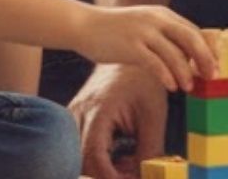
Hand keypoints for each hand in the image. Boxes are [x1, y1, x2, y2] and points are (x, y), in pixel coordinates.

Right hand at [69, 62, 169, 178]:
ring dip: (101, 170)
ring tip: (128, 166)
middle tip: (134, 176)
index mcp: (99, 110)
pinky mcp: (75, 119)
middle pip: (80, 161)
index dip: (112, 178)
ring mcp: (73, 116)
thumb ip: (150, 152)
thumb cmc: (143, 83)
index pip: (94, 157)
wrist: (128, 60)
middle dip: (106, 177)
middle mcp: (79, 113)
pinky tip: (120, 158)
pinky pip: (78, 148)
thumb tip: (148, 178)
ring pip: (77, 157)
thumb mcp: (153, 117)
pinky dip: (98, 160)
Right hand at [71, 4, 216, 92]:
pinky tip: (171, 87)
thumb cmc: (115, 30)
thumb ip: (164, 36)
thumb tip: (188, 57)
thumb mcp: (144, 25)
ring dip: (185, 72)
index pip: (194, 30)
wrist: (84, 25)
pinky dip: (166, 76)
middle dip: (206, 59)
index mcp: (162, 14)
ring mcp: (143, 32)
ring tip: (189, 87)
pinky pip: (155, 63)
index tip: (216, 65)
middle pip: (191, 38)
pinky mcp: (130, 46)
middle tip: (213, 76)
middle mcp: (155, 20)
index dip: (209, 48)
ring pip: (174, 53)